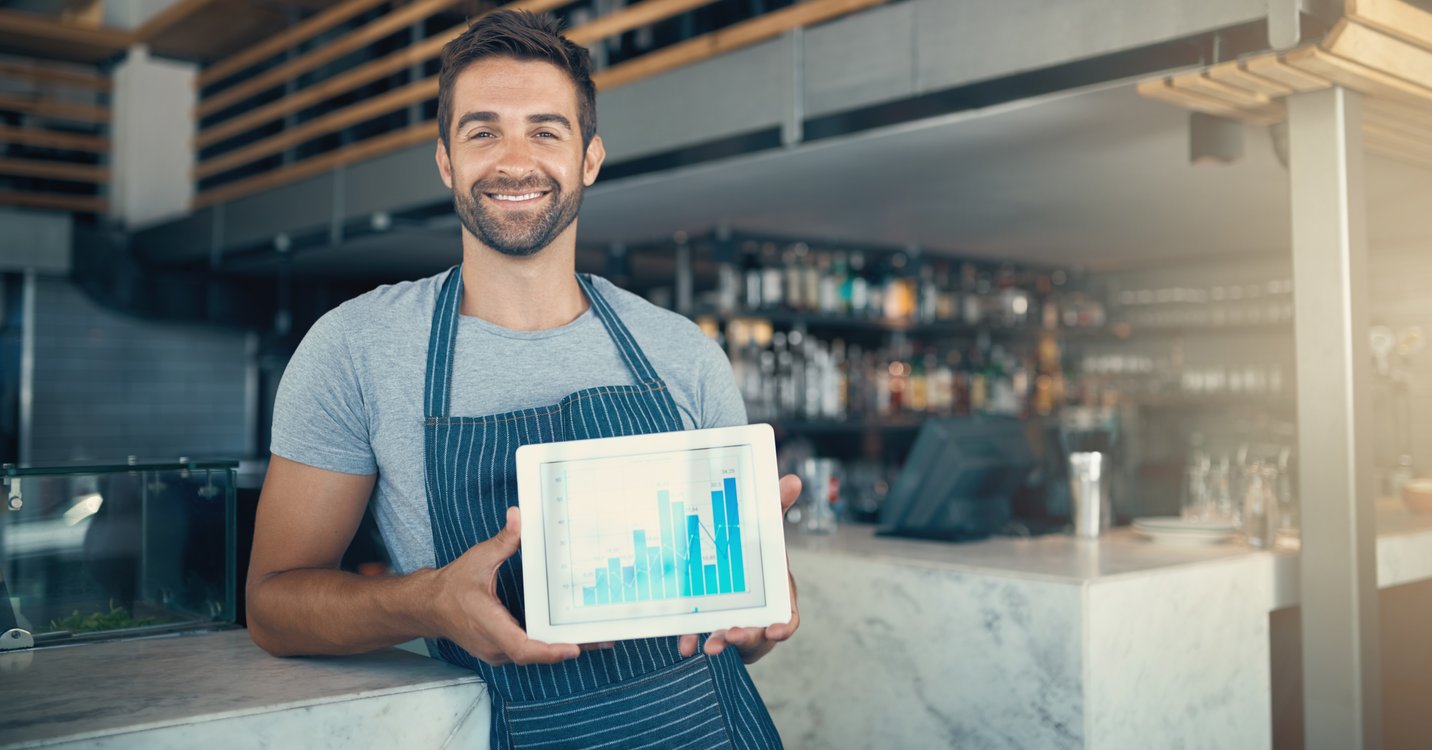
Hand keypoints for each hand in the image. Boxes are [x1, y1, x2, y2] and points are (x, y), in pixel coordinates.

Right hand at [429, 507, 581, 665]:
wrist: (428, 607)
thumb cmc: (451, 586)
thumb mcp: (478, 559)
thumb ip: (502, 541)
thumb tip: (518, 518)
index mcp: (489, 626)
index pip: (523, 648)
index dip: (549, 651)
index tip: (574, 647)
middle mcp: (494, 645)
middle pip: (537, 655)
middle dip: (570, 647)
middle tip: (603, 637)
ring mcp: (496, 651)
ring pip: (534, 656)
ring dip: (562, 647)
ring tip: (596, 637)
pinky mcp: (500, 650)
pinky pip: (528, 652)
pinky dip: (549, 645)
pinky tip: (570, 635)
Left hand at [678, 474, 801, 664]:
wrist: (729, 568)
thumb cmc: (756, 554)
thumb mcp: (763, 530)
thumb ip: (776, 508)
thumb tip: (792, 479)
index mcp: (776, 594)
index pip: (787, 616)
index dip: (784, 625)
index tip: (775, 630)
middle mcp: (759, 615)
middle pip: (758, 632)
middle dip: (746, 636)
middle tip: (731, 633)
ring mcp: (735, 625)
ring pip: (731, 640)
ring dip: (720, 643)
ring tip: (707, 646)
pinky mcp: (711, 629)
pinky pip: (704, 638)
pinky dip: (694, 640)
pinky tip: (685, 644)